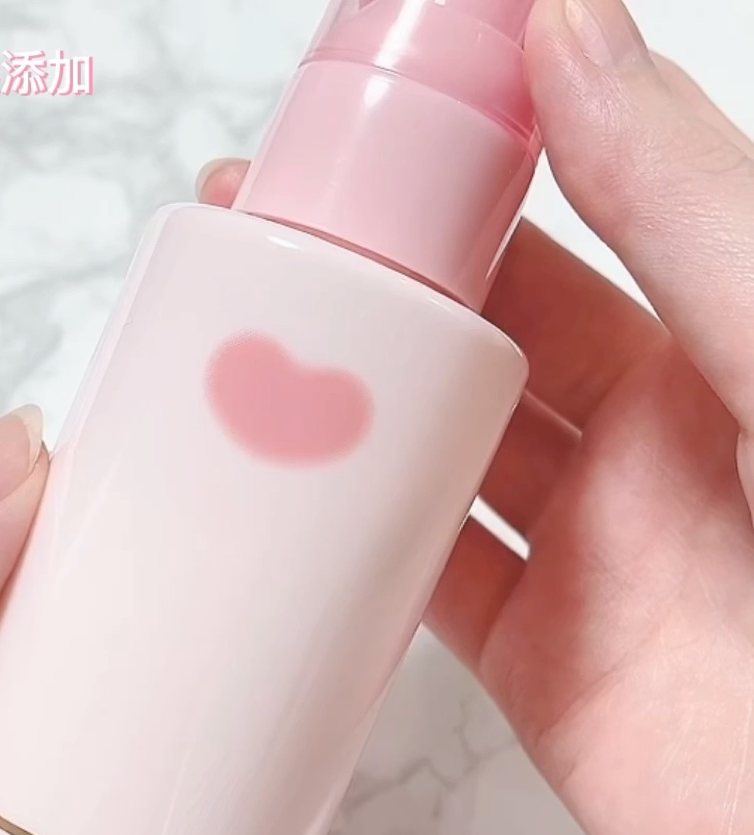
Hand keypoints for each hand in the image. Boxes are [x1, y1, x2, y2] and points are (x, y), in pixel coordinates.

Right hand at [202, 0, 753, 834]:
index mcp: (723, 345)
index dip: (463, 167)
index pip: (568, 224)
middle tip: (254, 240)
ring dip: (343, 417)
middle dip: (373, 286)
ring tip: (234, 358)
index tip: (354, 124)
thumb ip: (689, 213)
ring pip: (431, 460)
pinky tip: (277, 513)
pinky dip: (348, 549)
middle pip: (477, 340)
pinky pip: (419, 588)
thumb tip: (568, 35)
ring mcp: (588, 559)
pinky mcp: (537, 668)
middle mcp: (650, 448)